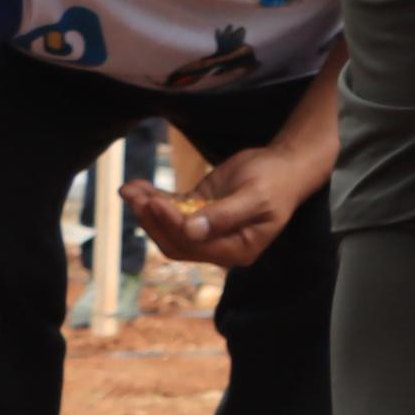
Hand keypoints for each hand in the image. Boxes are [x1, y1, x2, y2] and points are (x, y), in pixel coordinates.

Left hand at [122, 139, 317, 270]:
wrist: (285, 165)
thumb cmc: (276, 181)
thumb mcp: (255, 197)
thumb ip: (224, 215)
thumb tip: (190, 231)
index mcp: (237, 249)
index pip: (195, 245)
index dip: (172, 226)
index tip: (155, 201)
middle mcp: (219, 246)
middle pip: (176, 242)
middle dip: (153, 221)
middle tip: (137, 197)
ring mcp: (207, 231)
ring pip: (168, 228)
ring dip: (146, 210)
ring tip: (129, 190)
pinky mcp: (198, 212)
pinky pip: (171, 210)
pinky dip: (152, 199)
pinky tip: (135, 186)